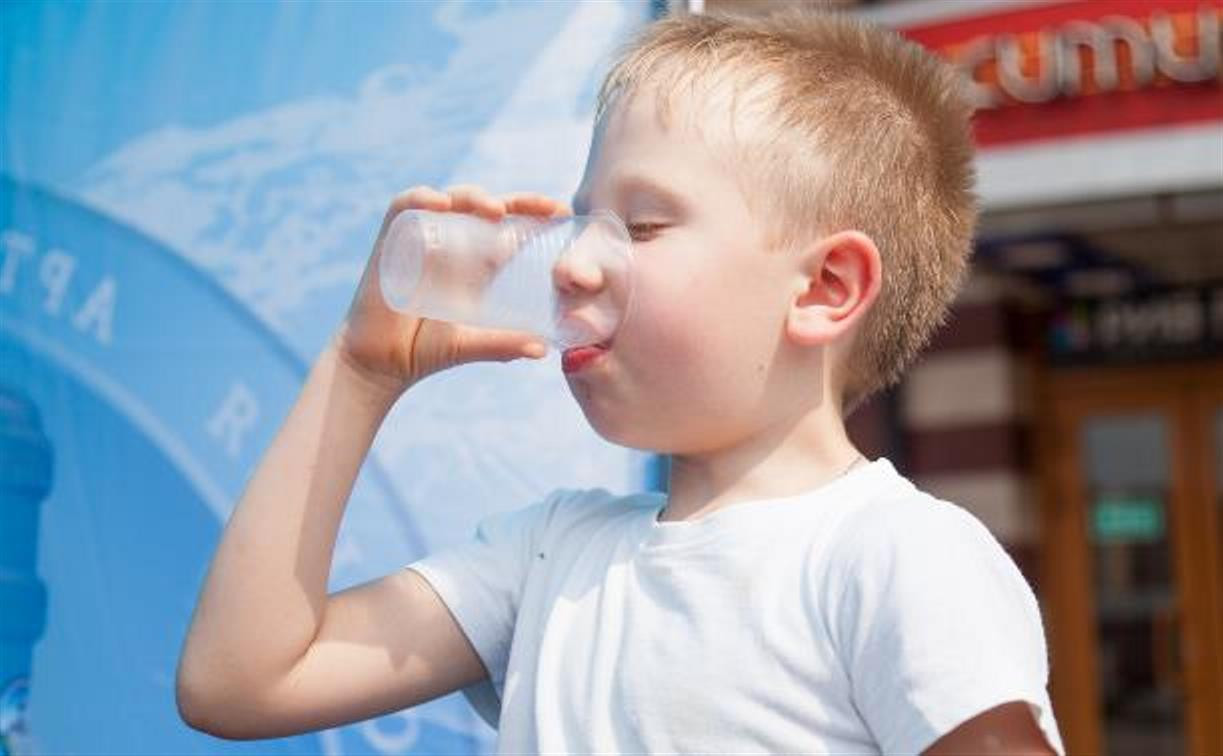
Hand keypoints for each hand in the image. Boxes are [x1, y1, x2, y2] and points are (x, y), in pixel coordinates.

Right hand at [333, 185, 572, 397]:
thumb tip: (543, 350)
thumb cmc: (424, 351)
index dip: (531, 212)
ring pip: (450, 200)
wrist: (379, 365)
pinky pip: (404, 206)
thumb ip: (503, 344)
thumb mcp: (471, 344)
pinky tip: (441, 203)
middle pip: (484, 206)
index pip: (505, 224)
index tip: (560, 212)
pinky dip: (421, 198)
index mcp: (472, 260)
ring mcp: (419, 237)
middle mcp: (448, 243)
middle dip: (516, 201)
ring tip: (496, 210)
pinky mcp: (389, 240)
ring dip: (473, 197)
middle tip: (544, 208)